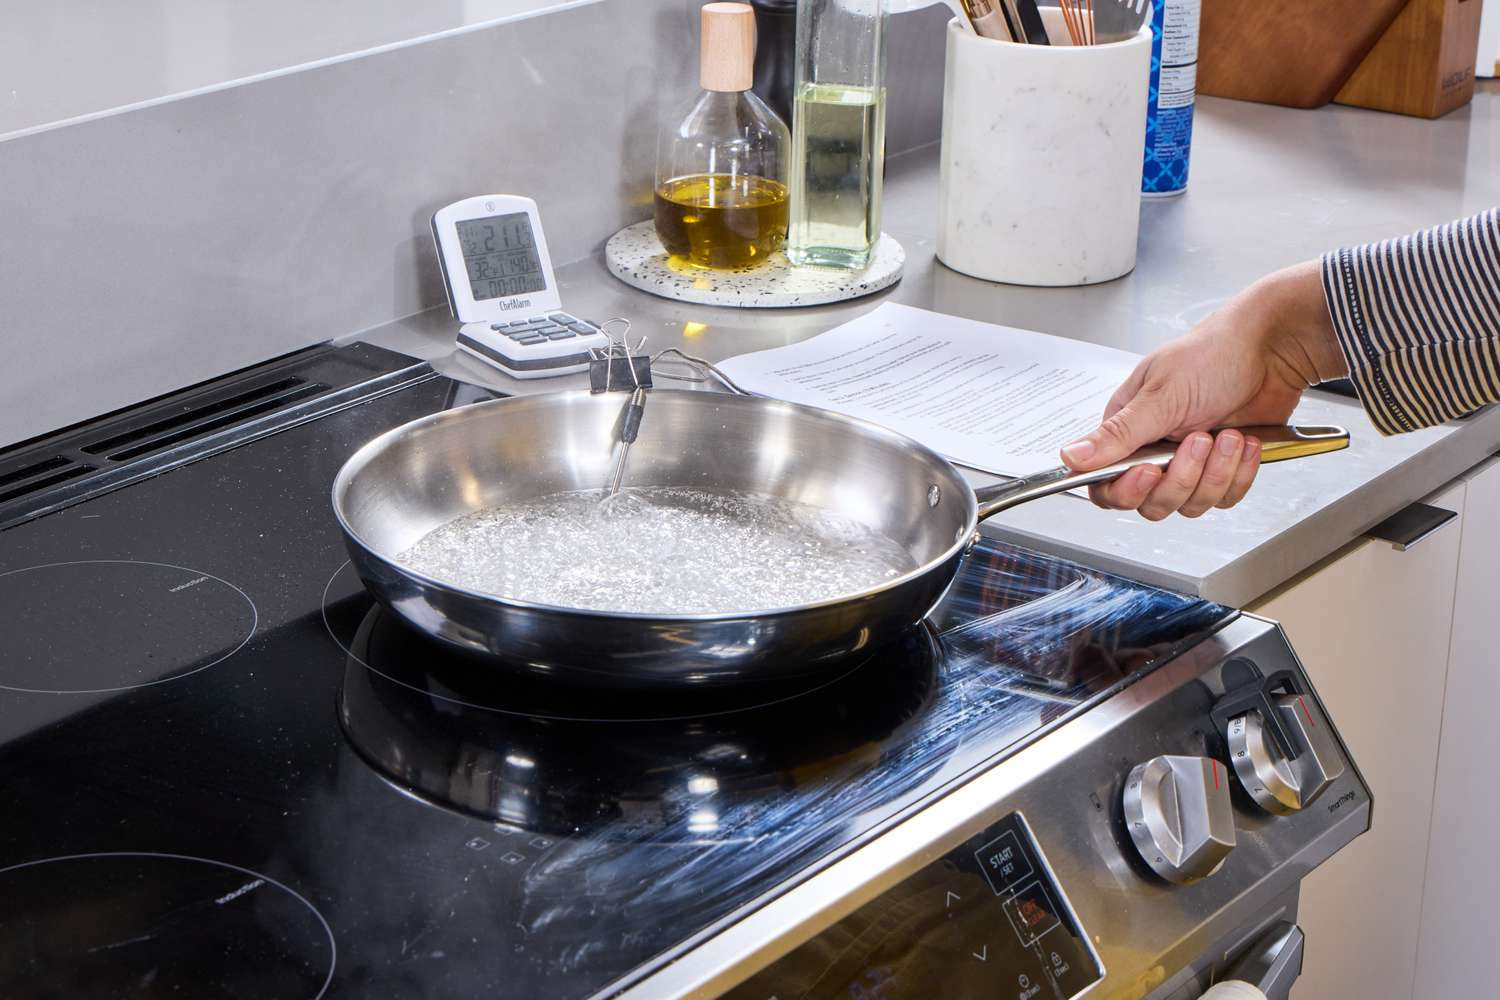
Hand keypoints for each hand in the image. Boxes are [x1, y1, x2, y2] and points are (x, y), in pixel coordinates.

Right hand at [1061, 261, 1346, 519]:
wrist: (1273, 348)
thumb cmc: (1214, 355)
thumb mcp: (1160, 396)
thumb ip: (1116, 435)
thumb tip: (1069, 457)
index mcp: (1128, 430)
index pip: (1107, 484)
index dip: (1125, 489)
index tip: (1148, 471)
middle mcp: (1154, 450)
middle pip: (1150, 502)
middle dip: (1180, 478)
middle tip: (1198, 440)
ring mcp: (1190, 463)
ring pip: (1189, 504)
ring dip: (1215, 473)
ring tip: (1228, 435)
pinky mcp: (1223, 470)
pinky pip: (1223, 499)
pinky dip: (1239, 473)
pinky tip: (1246, 442)